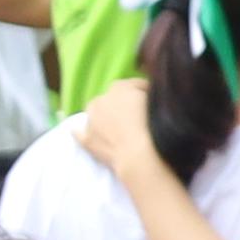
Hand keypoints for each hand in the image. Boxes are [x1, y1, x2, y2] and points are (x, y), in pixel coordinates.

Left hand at [76, 85, 179, 203]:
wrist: (139, 155)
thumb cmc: (154, 126)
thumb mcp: (158, 102)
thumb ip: (151, 95)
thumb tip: (148, 96)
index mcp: (120, 88)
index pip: (134, 84)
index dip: (145, 91)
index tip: (154, 100)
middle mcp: (102, 100)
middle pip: (112, 97)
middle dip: (122, 103)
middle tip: (137, 115)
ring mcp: (91, 120)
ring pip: (95, 112)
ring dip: (105, 116)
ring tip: (119, 127)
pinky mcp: (86, 139)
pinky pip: (80, 132)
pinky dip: (84, 131)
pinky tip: (86, 133)